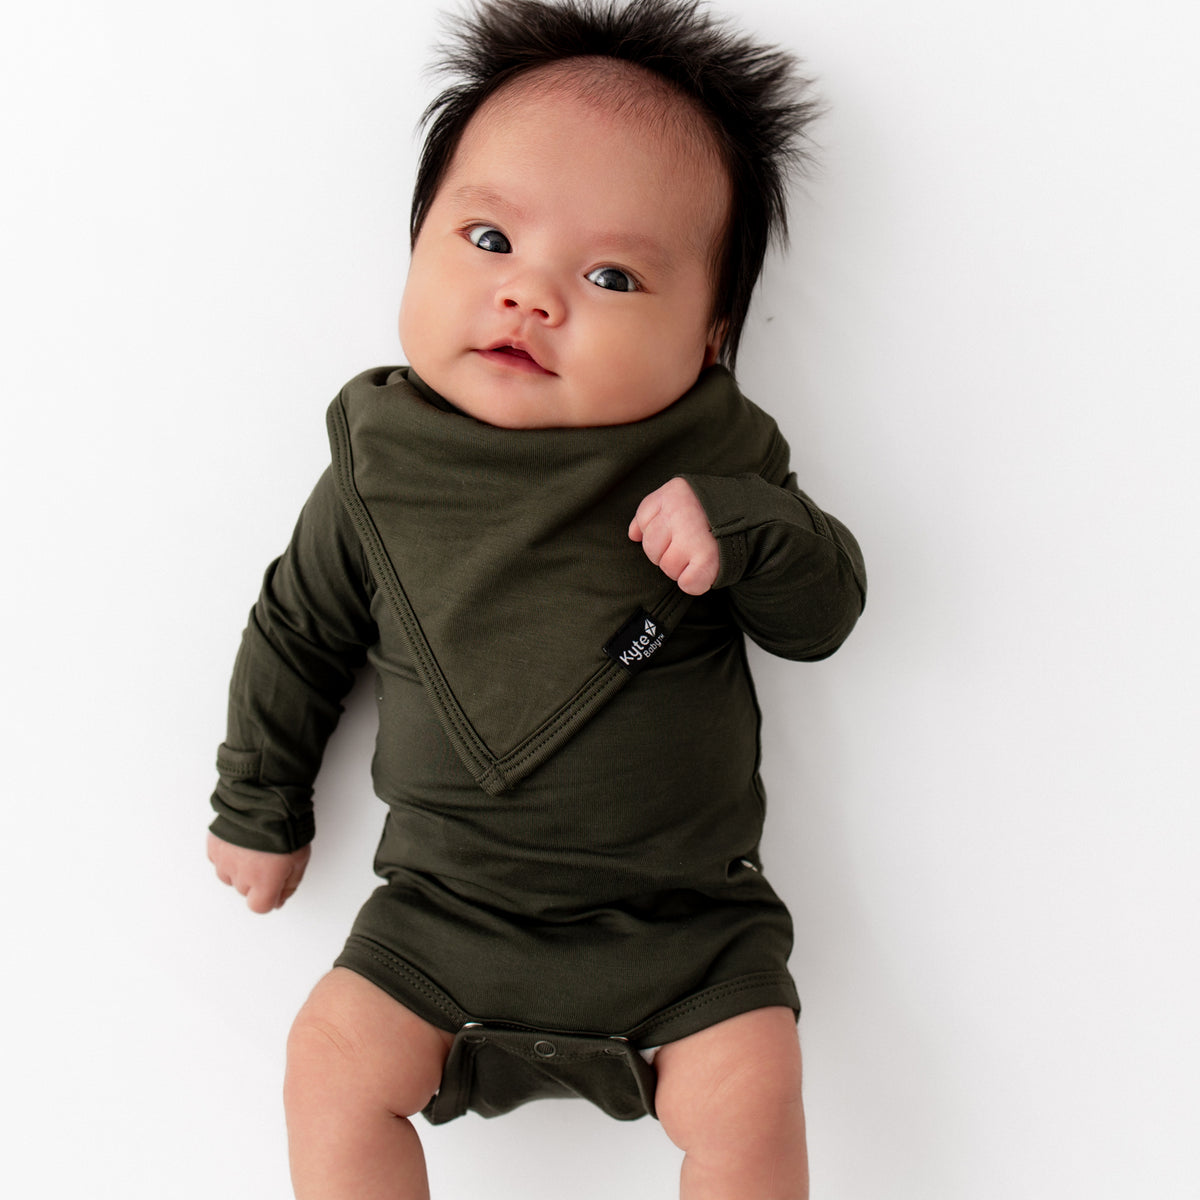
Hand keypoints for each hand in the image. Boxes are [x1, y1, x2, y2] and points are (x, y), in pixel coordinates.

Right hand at [207, 832, 310, 912]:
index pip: (260, 906)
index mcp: (264, 881)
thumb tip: (279, 900)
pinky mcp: (214, 846)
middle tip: (268, 857)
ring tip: (254, 847)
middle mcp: (241, 876)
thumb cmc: (285, 825)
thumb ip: (289, 884)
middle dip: (257, 879)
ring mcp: (225, 861)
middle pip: (246, 889)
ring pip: (230, 876)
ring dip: (240, 867)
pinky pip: (219, 859)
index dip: (269, 897)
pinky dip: (228, 854)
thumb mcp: (300, 858)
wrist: (265, 798)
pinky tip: (241, 841)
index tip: (274, 887)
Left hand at [628, 478, 719, 595]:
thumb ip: (652, 512)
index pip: (643, 523)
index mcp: (672, 493)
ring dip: (682, 569)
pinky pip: (687, 583)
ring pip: (668, 568)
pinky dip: (696, 583)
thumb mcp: (680, 497)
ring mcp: (693, 536)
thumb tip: (633, 534)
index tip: (676, 530)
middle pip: (651, 549)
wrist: (754, 517)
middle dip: (667, 553)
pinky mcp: (707, 559)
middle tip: (689, 545)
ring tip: (699, 554)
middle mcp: (680, 512)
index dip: (658, 533)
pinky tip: (705, 568)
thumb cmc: (711, 512)